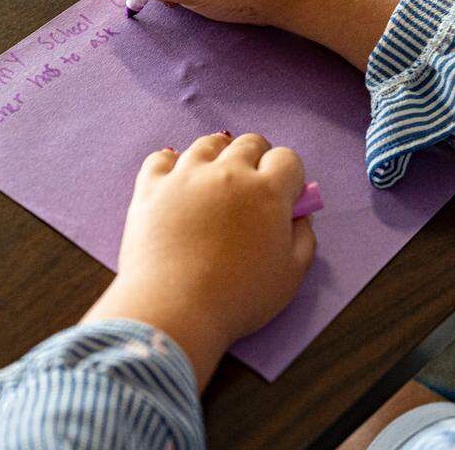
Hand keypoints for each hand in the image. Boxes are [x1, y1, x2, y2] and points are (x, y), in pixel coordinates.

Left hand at [82, 131, 316, 389]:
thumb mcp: (291, 275)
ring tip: (217, 181)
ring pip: (208, 144)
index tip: (285, 196)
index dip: (289, 176)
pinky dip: (173, 165)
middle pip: (250, 143)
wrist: (174, 311)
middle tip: (253, 187)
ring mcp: (186, 176)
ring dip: (220, 156)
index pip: (287, 158)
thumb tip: (299, 214)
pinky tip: (178, 182)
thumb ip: (304, 237)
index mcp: (267, 191)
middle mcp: (228, 172)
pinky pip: (162, 158)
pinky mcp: (151, 187)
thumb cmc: (238, 299)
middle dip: (258, 159)